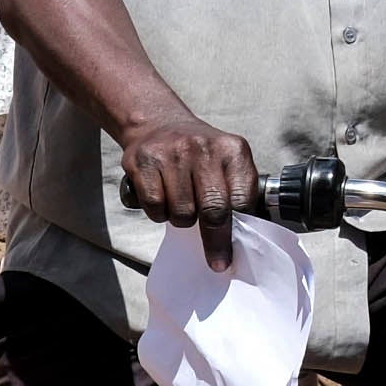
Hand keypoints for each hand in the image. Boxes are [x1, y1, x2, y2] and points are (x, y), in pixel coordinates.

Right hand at [118, 112, 261, 261]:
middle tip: (217, 261)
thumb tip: (242, 238)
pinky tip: (163, 199)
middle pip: (213, 211)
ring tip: (182, 205)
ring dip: (183, 220)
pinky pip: (155, 207)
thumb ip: (239, 192)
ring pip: (182, 213)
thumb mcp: (228, 162)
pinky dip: (158, 213)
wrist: (159, 123)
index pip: (242, 201)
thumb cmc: (199, 155)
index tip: (234, 251)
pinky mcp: (144, 162)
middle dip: (215, 241)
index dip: (239, 230)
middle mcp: (203, 148)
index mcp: (233, 149)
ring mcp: (172, 153)